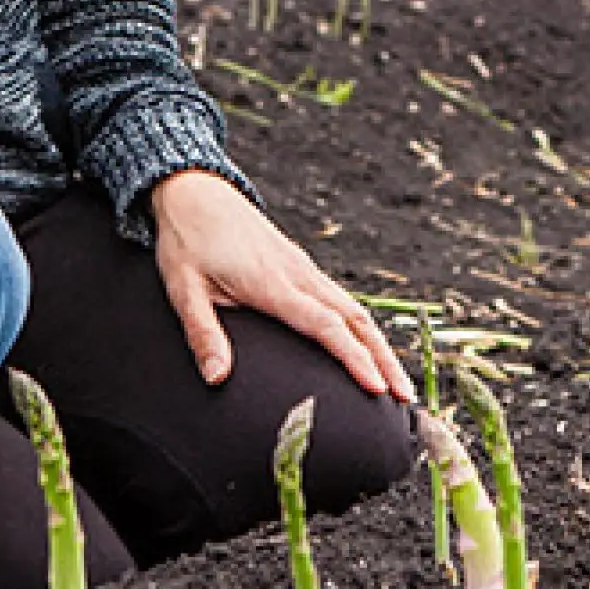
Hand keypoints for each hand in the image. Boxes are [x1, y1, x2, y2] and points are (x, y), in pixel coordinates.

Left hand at [151, 170, 414, 402]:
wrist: (195, 192)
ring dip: (379, 345)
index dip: (354, 359)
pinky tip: (367, 346)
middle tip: (405, 397)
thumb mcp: (184, 290)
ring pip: (354, 308)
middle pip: (355, 319)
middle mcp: (298, 275)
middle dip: (384, 359)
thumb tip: (216, 378)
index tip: (377, 388)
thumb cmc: (186, 242)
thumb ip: (202, 334)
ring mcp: (303, 269)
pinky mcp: (301, 266)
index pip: (325, 326)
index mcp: (273, 284)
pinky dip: (363, 327)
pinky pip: (341, 299)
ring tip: (396, 382)